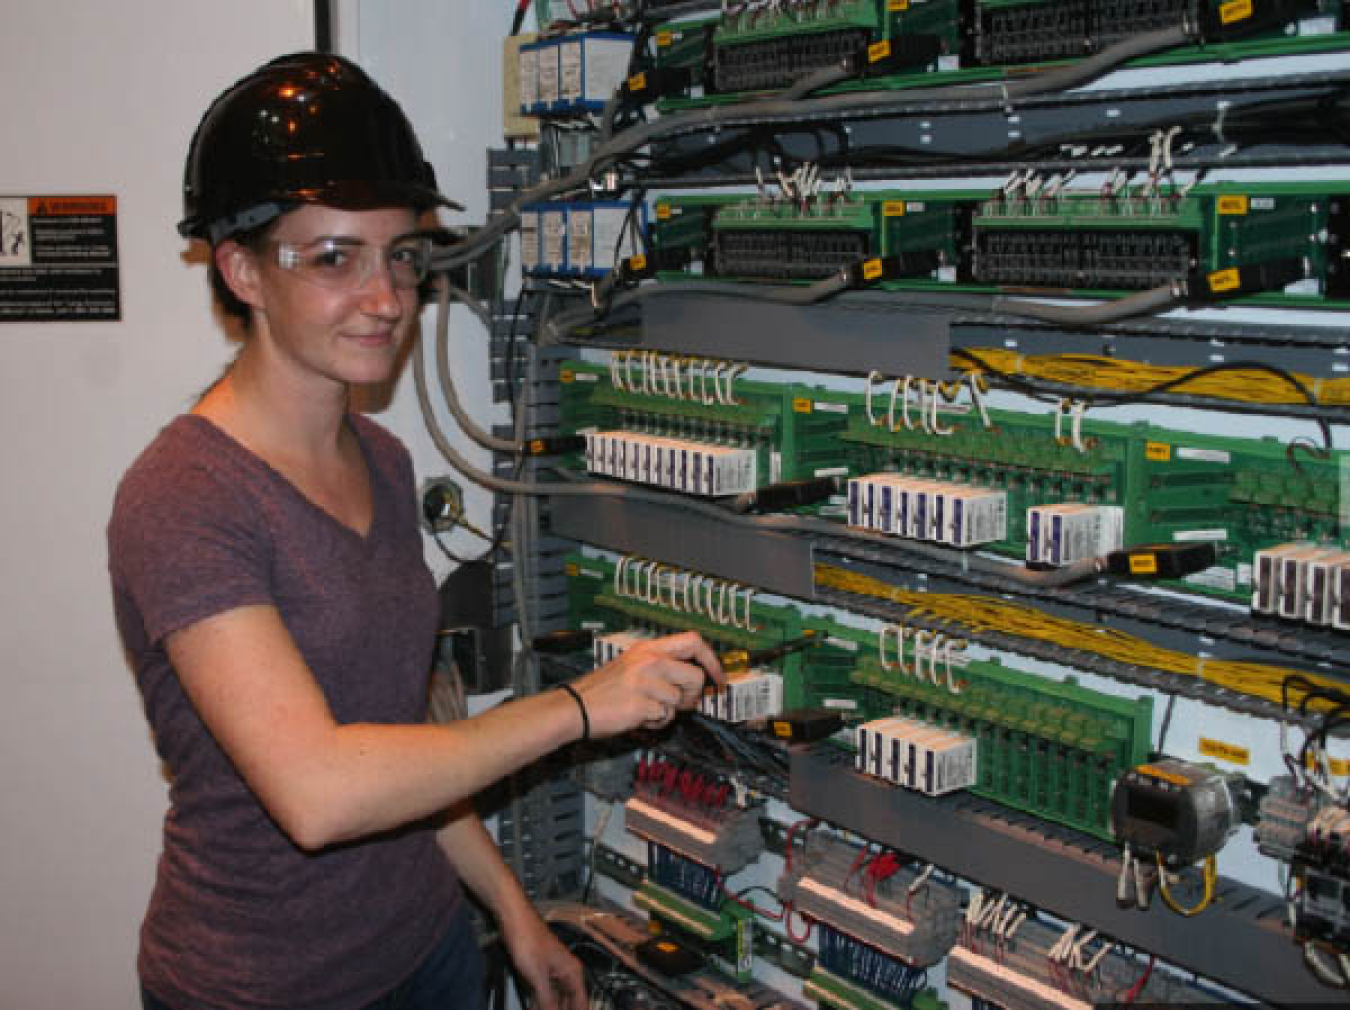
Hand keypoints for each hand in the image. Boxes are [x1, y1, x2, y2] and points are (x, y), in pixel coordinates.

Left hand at [500, 903, 585, 1009]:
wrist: (514, 920)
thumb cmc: (528, 938)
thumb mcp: (538, 976)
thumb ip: (547, 1000)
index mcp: (572, 972)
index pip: (582, 1003)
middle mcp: (566, 972)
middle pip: (569, 1002)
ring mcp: (553, 971)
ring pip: (556, 998)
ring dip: (549, 1008)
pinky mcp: (540, 970)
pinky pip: (544, 992)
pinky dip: (539, 1002)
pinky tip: (533, 1008)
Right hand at [572, 631, 722, 737]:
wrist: (574, 708)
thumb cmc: (603, 691)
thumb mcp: (631, 665)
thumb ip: (662, 667)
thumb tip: (696, 681)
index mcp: (647, 648)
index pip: (693, 641)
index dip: (711, 660)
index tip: (718, 678)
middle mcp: (648, 661)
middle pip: (695, 676)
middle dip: (694, 696)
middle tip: (682, 704)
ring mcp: (645, 682)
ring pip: (679, 701)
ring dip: (668, 712)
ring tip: (646, 710)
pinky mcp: (641, 704)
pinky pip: (665, 718)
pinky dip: (655, 723)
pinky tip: (637, 718)